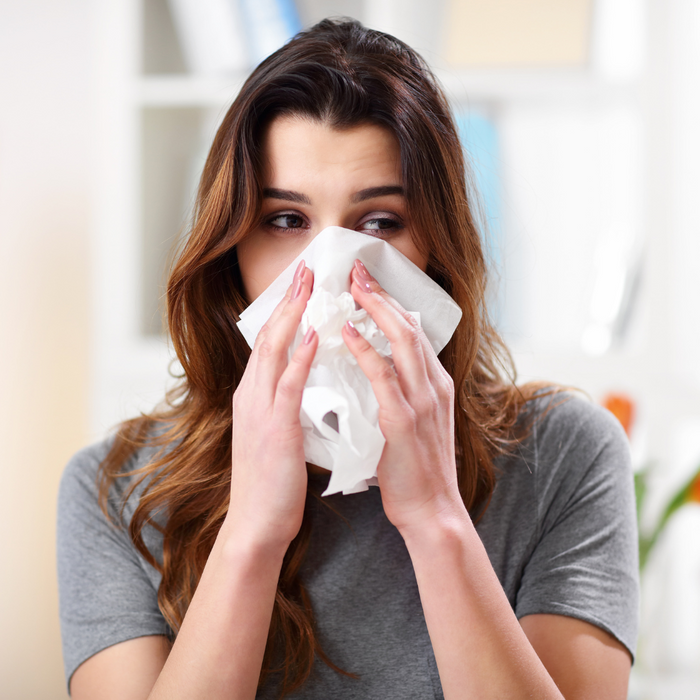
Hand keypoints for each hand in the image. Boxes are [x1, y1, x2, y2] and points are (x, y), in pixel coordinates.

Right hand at [226, 262, 317, 551]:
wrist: (257, 524)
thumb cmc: (272, 482)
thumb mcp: (275, 434)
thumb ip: (285, 405)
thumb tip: (303, 383)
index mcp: (254, 396)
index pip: (270, 343)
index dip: (287, 311)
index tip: (303, 284)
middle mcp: (251, 395)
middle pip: (269, 336)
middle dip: (289, 299)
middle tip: (307, 267)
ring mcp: (259, 410)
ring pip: (274, 351)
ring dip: (293, 315)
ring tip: (310, 284)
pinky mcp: (274, 429)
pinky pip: (288, 386)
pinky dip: (300, 358)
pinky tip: (315, 336)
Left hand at [341, 259, 465, 535]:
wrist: (432, 511)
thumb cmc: (417, 469)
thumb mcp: (417, 422)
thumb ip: (405, 393)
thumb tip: (382, 370)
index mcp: (436, 385)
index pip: (414, 332)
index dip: (391, 304)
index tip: (369, 282)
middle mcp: (434, 386)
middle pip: (410, 326)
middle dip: (383, 295)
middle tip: (357, 271)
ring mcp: (422, 402)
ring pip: (402, 342)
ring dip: (376, 310)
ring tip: (351, 288)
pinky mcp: (404, 421)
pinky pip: (384, 377)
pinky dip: (367, 351)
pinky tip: (349, 333)